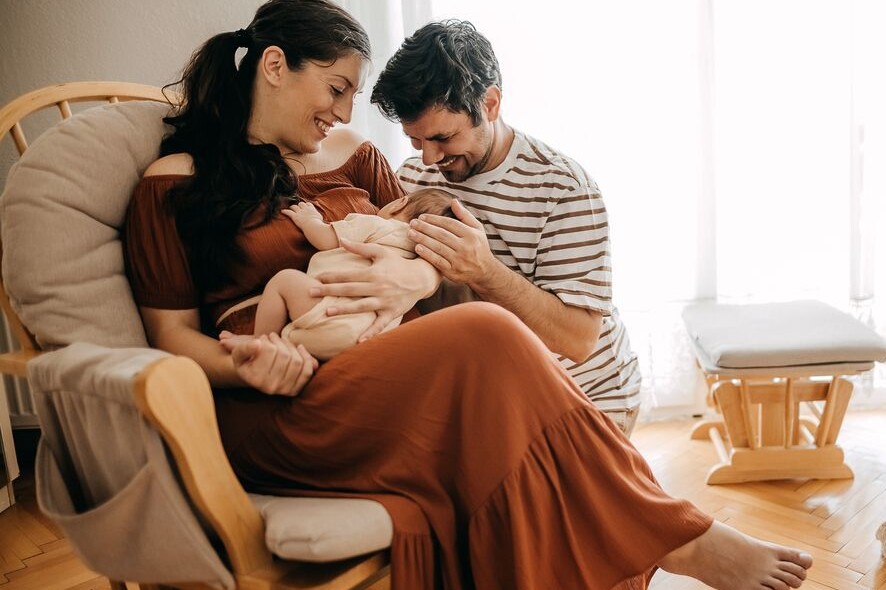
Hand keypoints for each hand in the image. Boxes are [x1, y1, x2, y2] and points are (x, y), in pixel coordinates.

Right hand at [219, 330, 317, 395]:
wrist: (254, 375)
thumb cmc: (246, 361)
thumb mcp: (238, 354)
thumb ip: (244, 348)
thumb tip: (256, 344)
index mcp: (255, 379)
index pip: (269, 351)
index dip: (268, 341)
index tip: (263, 338)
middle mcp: (271, 388)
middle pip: (285, 356)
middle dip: (280, 342)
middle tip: (273, 337)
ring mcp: (284, 390)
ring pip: (297, 361)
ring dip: (291, 347)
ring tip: (282, 341)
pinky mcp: (295, 390)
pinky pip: (307, 371)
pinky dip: (306, 357)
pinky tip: (299, 348)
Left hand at [283, 201, 322, 226]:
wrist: (313, 227)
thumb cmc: (319, 225)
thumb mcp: (322, 221)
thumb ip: (323, 219)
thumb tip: (331, 223)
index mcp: (312, 209)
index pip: (308, 204)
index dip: (306, 205)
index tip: (306, 207)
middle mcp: (305, 209)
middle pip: (301, 204)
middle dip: (299, 205)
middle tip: (297, 208)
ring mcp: (299, 212)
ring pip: (294, 206)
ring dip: (292, 207)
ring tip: (291, 209)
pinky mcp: (295, 217)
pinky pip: (288, 212)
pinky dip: (285, 211)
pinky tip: (282, 211)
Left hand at [310, 239, 439, 340]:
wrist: (422, 277)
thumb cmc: (398, 264)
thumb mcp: (380, 252)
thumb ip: (360, 248)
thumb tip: (341, 240)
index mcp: (373, 273)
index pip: (348, 275)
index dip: (331, 276)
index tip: (315, 278)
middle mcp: (377, 287)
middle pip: (349, 289)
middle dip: (329, 290)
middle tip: (310, 292)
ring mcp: (384, 301)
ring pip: (361, 306)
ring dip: (344, 309)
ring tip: (327, 311)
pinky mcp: (392, 313)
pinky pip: (380, 324)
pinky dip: (371, 333)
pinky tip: (359, 340)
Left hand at [407, 199, 496, 285]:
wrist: (485, 271)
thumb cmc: (478, 246)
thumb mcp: (477, 229)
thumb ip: (465, 215)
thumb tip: (453, 201)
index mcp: (471, 235)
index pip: (450, 224)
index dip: (434, 219)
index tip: (422, 217)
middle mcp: (466, 247)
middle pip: (442, 235)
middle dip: (425, 228)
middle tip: (412, 223)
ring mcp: (459, 260)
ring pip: (438, 247)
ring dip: (423, 239)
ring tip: (411, 233)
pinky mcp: (453, 272)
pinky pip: (438, 261)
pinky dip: (427, 254)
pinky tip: (417, 248)